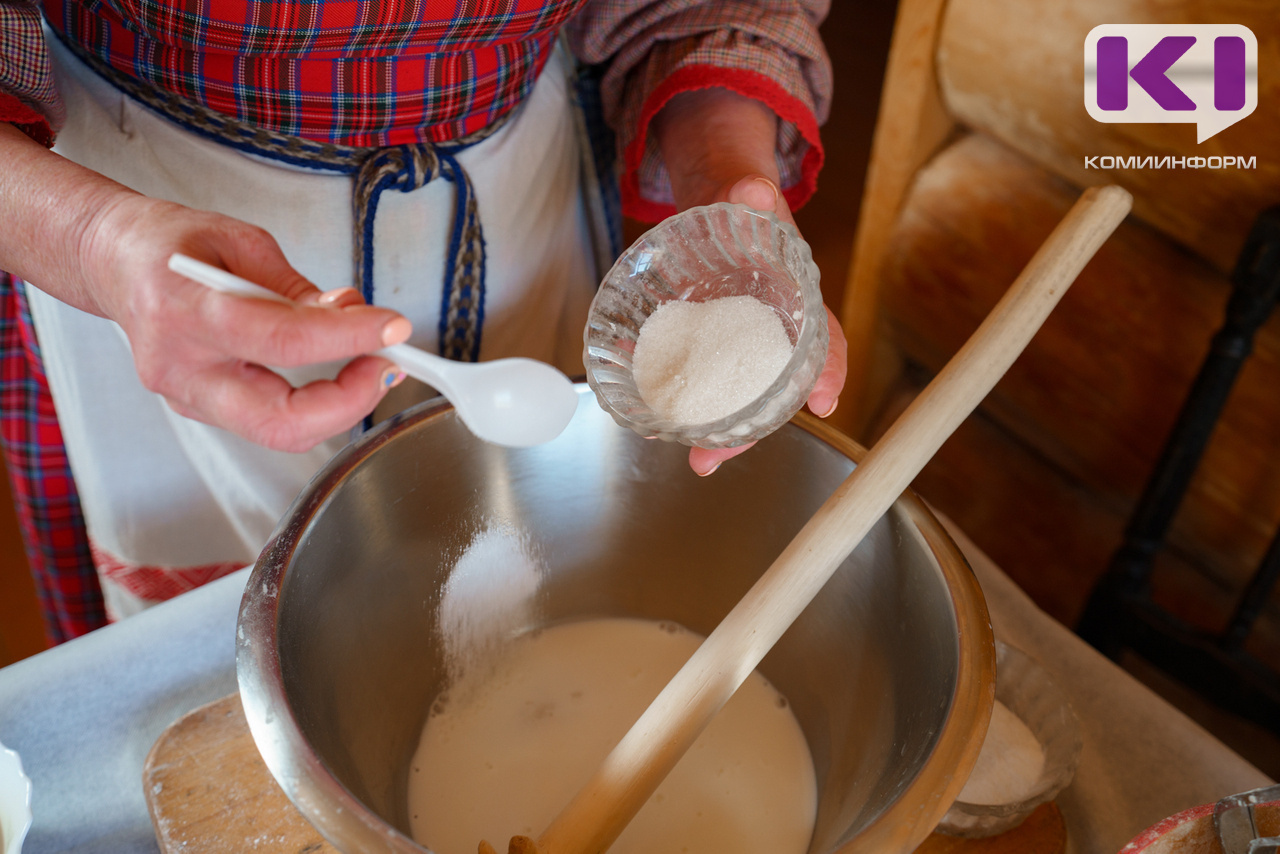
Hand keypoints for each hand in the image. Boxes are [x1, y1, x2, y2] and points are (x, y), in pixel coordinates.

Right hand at [0, 123, 409, 451]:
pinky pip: (269, 420)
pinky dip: (314, 402)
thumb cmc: (170, 243)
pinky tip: (332, 370)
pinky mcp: (200, 410)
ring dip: (339, 405)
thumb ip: (297, 287)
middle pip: (280, 420)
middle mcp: (181, 367)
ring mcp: (187, 398)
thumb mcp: (240, 241)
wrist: (111, 264)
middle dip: (349, 403)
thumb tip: (352, 315)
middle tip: (388, 365)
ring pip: (280, 432)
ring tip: (368, 360)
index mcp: (185, 310)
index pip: (282, 340)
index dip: (348, 339)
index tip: (393, 327)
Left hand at [651, 89, 847, 475]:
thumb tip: (751, 189)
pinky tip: (656, 419)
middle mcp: (772, 331)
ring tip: (695, 460)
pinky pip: (699, 380)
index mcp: (797, 298)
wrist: (718, 204)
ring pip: (737, 396)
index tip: (825, 401)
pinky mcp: (704, 346)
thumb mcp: (748, 191)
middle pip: (774, 388)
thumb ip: (749, 192)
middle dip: (752, 426)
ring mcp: (736, 344)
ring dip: (719, 431)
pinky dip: (682, 402)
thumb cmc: (743, 203)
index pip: (823, 339)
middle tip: (719, 457)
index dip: (827, 370)